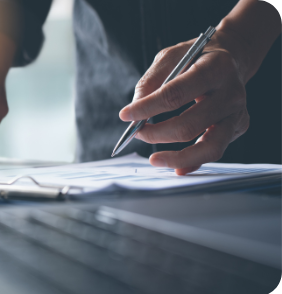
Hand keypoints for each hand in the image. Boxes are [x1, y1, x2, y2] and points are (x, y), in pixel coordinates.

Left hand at [120, 35, 250, 174]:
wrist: (232, 58)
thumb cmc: (197, 58)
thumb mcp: (171, 56)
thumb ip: (151, 80)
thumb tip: (135, 109)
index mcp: (215, 68)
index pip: (175, 94)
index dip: (147, 108)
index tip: (125, 115)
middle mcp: (232, 93)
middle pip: (189, 124)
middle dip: (156, 133)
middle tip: (137, 133)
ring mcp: (237, 113)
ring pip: (209, 146)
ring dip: (177, 156)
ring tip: (154, 159)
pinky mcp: (237, 127)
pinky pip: (215, 150)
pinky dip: (194, 162)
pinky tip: (176, 168)